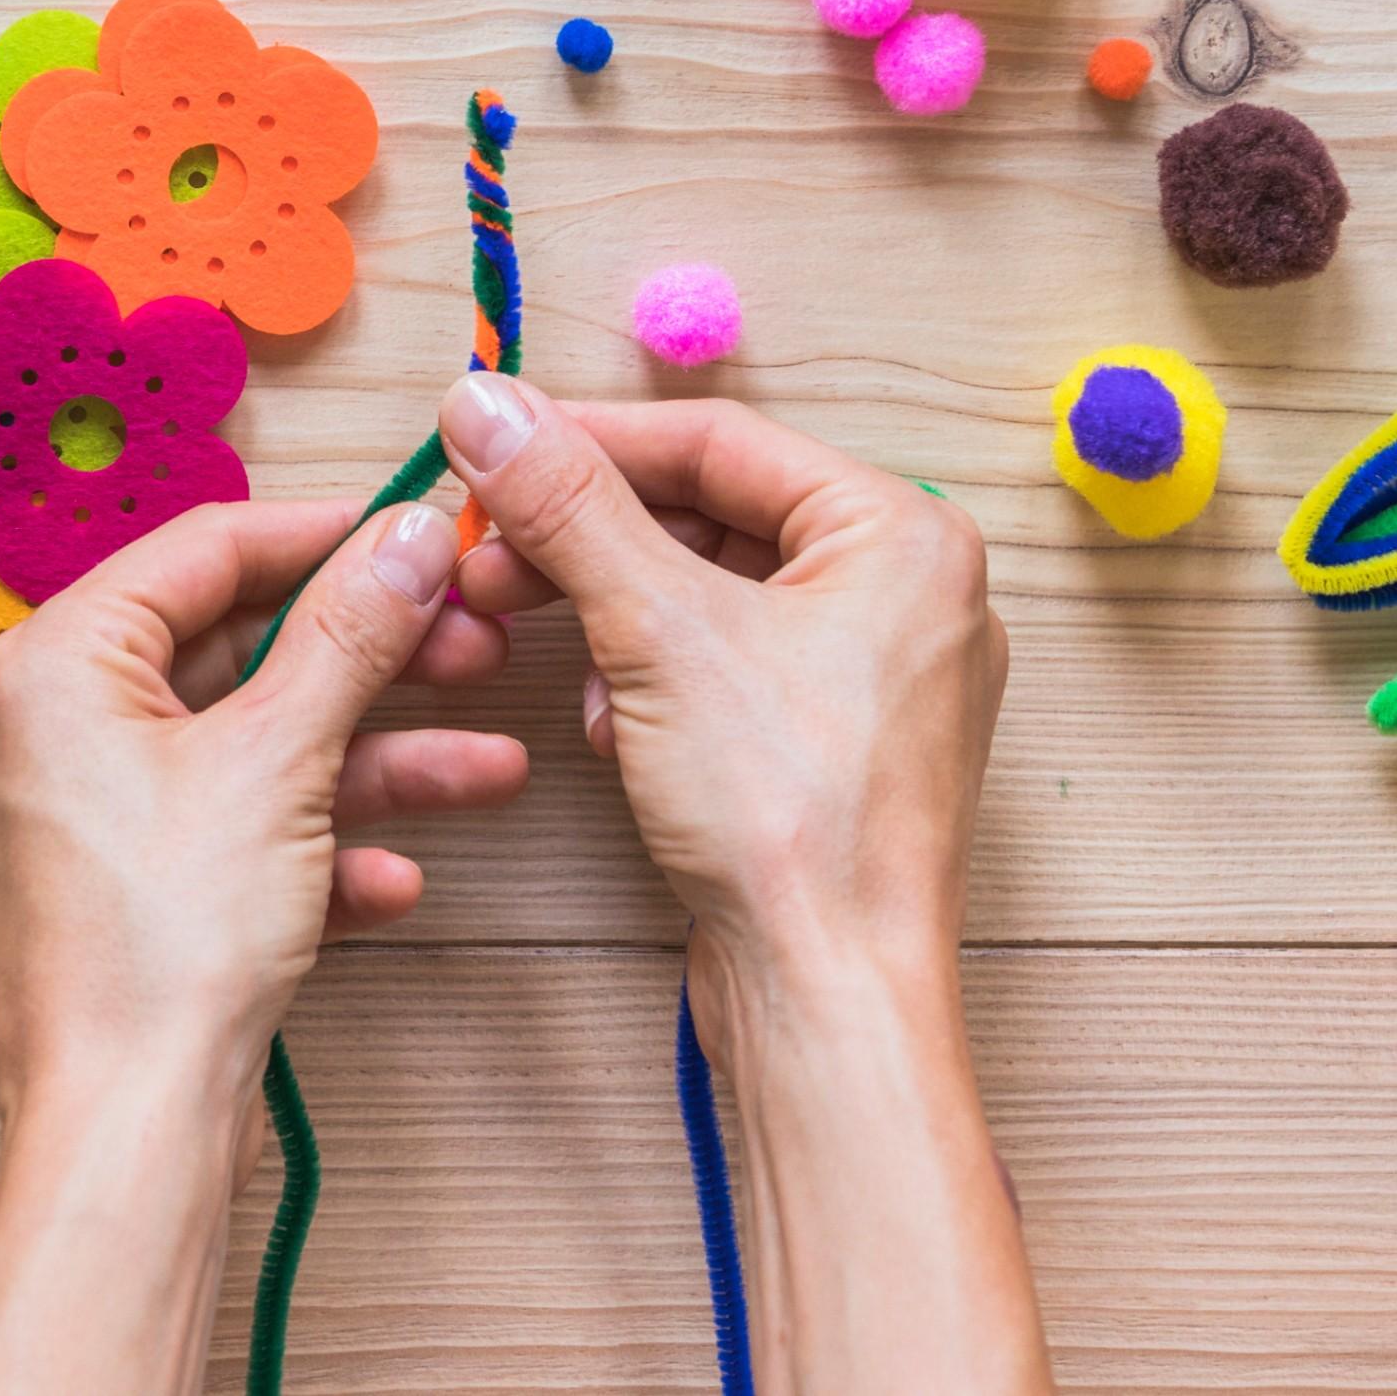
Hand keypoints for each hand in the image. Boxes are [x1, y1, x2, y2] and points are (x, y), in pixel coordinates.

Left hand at [0, 497, 529, 1395]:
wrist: (129, 1131)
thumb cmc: (159, 950)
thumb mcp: (278, 760)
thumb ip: (349, 635)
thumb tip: (405, 538)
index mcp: (57, 664)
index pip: (203, 548)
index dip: (324, 535)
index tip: (415, 535)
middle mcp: (57, 728)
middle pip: (238, 651)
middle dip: (370, 660)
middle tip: (470, 644)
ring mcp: (94, 816)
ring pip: (255, 750)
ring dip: (375, 762)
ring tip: (488, 770)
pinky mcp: (134, 893)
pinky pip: (239, 834)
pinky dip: (321, 846)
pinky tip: (396, 879)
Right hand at [436, 376, 1050, 1393]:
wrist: (828, 996)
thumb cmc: (787, 822)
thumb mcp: (656, 632)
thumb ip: (568, 504)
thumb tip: (485, 401)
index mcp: (904, 535)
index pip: (720, 439)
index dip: (587, 438)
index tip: (488, 443)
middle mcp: (911, 592)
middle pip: (713, 512)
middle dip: (588, 535)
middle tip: (485, 550)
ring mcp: (880, 674)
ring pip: (713, 591)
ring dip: (611, 608)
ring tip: (529, 634)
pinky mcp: (838, 745)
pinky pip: (729, 665)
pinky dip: (653, 676)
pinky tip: (608, 722)